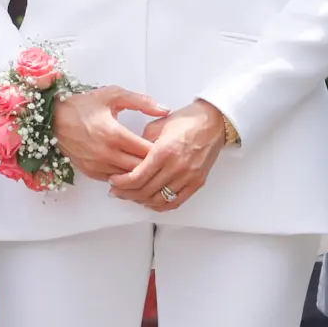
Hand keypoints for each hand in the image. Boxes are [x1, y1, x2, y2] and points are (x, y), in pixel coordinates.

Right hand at [52, 85, 167, 181]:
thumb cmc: (84, 105)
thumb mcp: (113, 95)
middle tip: (160, 155)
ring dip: (140, 171)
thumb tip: (164, 109)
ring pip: (129, 177)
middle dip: (153, 163)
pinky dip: (125, 175)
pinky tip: (129, 166)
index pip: (147, 151)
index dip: (160, 149)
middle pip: (140, 168)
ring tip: (148, 162)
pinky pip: (116, 180)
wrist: (54, 118)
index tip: (164, 144)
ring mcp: (98, 166)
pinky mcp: (91, 173)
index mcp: (114, 134)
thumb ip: (141, 102)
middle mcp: (106, 154)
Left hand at [109, 100, 234, 209]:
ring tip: (131, 196)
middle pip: (145, 191)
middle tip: (116, 191)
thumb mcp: (158, 125)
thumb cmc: (187, 120)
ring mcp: (188, 177)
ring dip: (141, 201)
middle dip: (126, 193)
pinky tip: (150, 202)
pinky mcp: (197, 183)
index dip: (122, 183)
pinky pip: (176, 202)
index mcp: (164, 151)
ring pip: (159, 200)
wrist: (214, 122)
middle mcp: (176, 167)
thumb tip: (130, 156)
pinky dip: (160, 205)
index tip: (113, 181)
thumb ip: (142, 142)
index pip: (138, 176)